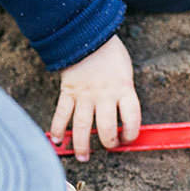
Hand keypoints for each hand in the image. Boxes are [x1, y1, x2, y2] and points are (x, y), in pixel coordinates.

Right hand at [50, 35, 140, 162]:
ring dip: (81, 145)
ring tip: (82, 157)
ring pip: (82, 126)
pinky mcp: (68, 91)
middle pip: (106, 128)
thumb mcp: (126, 73)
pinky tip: (56, 141)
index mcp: (124, 89)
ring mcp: (85, 95)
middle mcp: (105, 95)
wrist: (87, 33)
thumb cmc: (110, 54)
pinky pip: (62, 113)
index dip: (132, 133)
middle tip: (107, 148)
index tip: (129, 139)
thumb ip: (124, 94)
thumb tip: (123, 118)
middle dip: (108, 143)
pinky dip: (57, 128)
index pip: (132, 118)